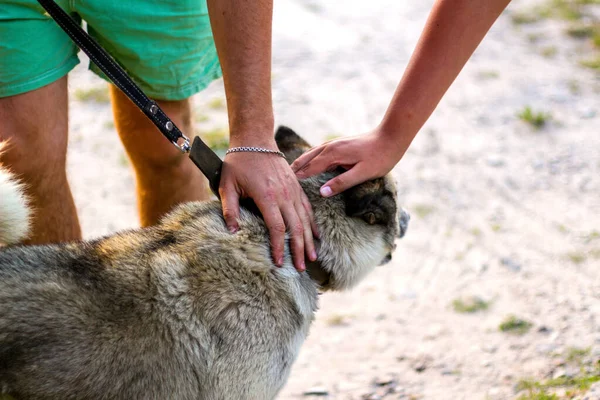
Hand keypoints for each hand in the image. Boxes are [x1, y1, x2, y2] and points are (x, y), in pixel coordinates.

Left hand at [219, 145, 317, 271]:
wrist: (255, 139)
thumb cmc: (238, 162)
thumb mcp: (226, 185)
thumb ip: (229, 208)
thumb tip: (232, 231)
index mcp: (267, 196)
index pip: (277, 227)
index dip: (279, 247)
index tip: (279, 263)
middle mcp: (283, 195)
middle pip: (296, 227)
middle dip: (299, 250)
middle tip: (301, 269)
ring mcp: (292, 190)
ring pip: (305, 219)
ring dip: (309, 240)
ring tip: (312, 258)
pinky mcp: (296, 186)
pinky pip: (307, 208)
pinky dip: (312, 224)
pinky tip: (316, 237)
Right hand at [291, 128, 402, 196]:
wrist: (391, 137)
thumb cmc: (380, 158)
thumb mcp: (362, 174)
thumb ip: (341, 183)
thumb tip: (321, 192)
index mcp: (333, 154)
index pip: (310, 169)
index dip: (297, 179)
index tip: (284, 188)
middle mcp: (330, 147)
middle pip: (306, 159)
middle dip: (294, 169)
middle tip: (280, 181)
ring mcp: (334, 144)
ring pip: (311, 153)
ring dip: (300, 162)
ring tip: (289, 172)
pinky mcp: (339, 144)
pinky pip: (318, 151)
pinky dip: (309, 158)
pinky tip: (308, 162)